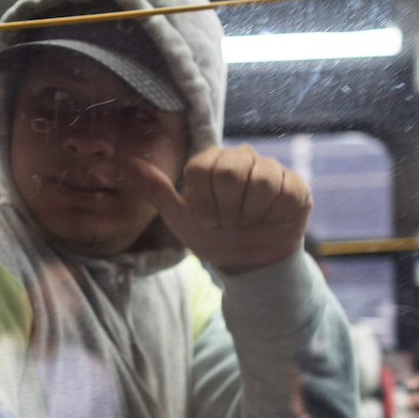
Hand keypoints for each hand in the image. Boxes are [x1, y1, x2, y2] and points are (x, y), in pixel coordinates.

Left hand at [137, 144, 310, 273]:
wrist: (247, 261)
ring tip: (247, 223)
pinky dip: (274, 217)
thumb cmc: (210, 235)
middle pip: (232, 172)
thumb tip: (122, 161)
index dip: (204, 202)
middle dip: (227, 209)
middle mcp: (240, 156)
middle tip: (228, 223)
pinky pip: (287, 193)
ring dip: (250, 215)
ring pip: (263, 181)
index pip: (202, 168)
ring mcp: (270, 168)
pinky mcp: (296, 184)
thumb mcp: (177, 216)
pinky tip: (269, 222)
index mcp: (210, 159)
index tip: (206, 220)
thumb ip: (153, 188)